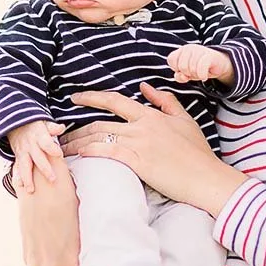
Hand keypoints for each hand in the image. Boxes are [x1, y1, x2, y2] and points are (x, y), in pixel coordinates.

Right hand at [7, 121, 65, 193]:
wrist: (17, 125)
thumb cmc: (35, 126)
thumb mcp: (44, 123)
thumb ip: (53, 128)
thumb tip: (61, 128)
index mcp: (39, 136)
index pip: (46, 143)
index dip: (52, 148)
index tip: (59, 154)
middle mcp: (31, 145)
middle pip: (38, 158)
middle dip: (45, 169)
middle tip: (52, 179)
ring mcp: (23, 152)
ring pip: (25, 166)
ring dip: (28, 178)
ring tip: (31, 190)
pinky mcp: (18, 158)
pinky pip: (17, 168)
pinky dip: (18, 177)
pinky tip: (20, 186)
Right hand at [18, 155, 85, 265]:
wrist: (40, 181)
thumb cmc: (69, 201)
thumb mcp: (86, 229)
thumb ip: (90, 254)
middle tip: (94, 258)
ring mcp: (34, 264)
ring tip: (75, 244)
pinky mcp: (27, 255)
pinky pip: (47, 263)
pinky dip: (54, 257)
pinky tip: (61, 239)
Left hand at [60, 83, 246, 214]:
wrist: (207, 177)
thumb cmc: (198, 153)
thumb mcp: (185, 120)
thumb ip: (165, 102)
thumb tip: (145, 87)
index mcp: (150, 115)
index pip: (115, 101)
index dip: (92, 97)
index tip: (75, 98)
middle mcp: (142, 126)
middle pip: (100, 123)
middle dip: (75, 128)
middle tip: (58, 133)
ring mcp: (139, 144)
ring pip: (99, 138)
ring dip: (78, 143)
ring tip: (63, 149)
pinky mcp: (139, 162)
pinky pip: (108, 153)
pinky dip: (92, 153)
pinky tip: (80, 156)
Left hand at [168, 44, 232, 84]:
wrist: (219, 65)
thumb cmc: (200, 68)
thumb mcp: (187, 74)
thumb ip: (180, 76)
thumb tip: (182, 76)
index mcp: (181, 50)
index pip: (171, 59)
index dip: (176, 68)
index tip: (185, 70)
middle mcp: (189, 48)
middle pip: (182, 66)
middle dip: (188, 74)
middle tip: (195, 72)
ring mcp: (199, 50)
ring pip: (191, 68)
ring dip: (196, 75)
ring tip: (201, 73)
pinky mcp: (209, 55)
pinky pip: (201, 68)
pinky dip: (202, 75)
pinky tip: (204, 77)